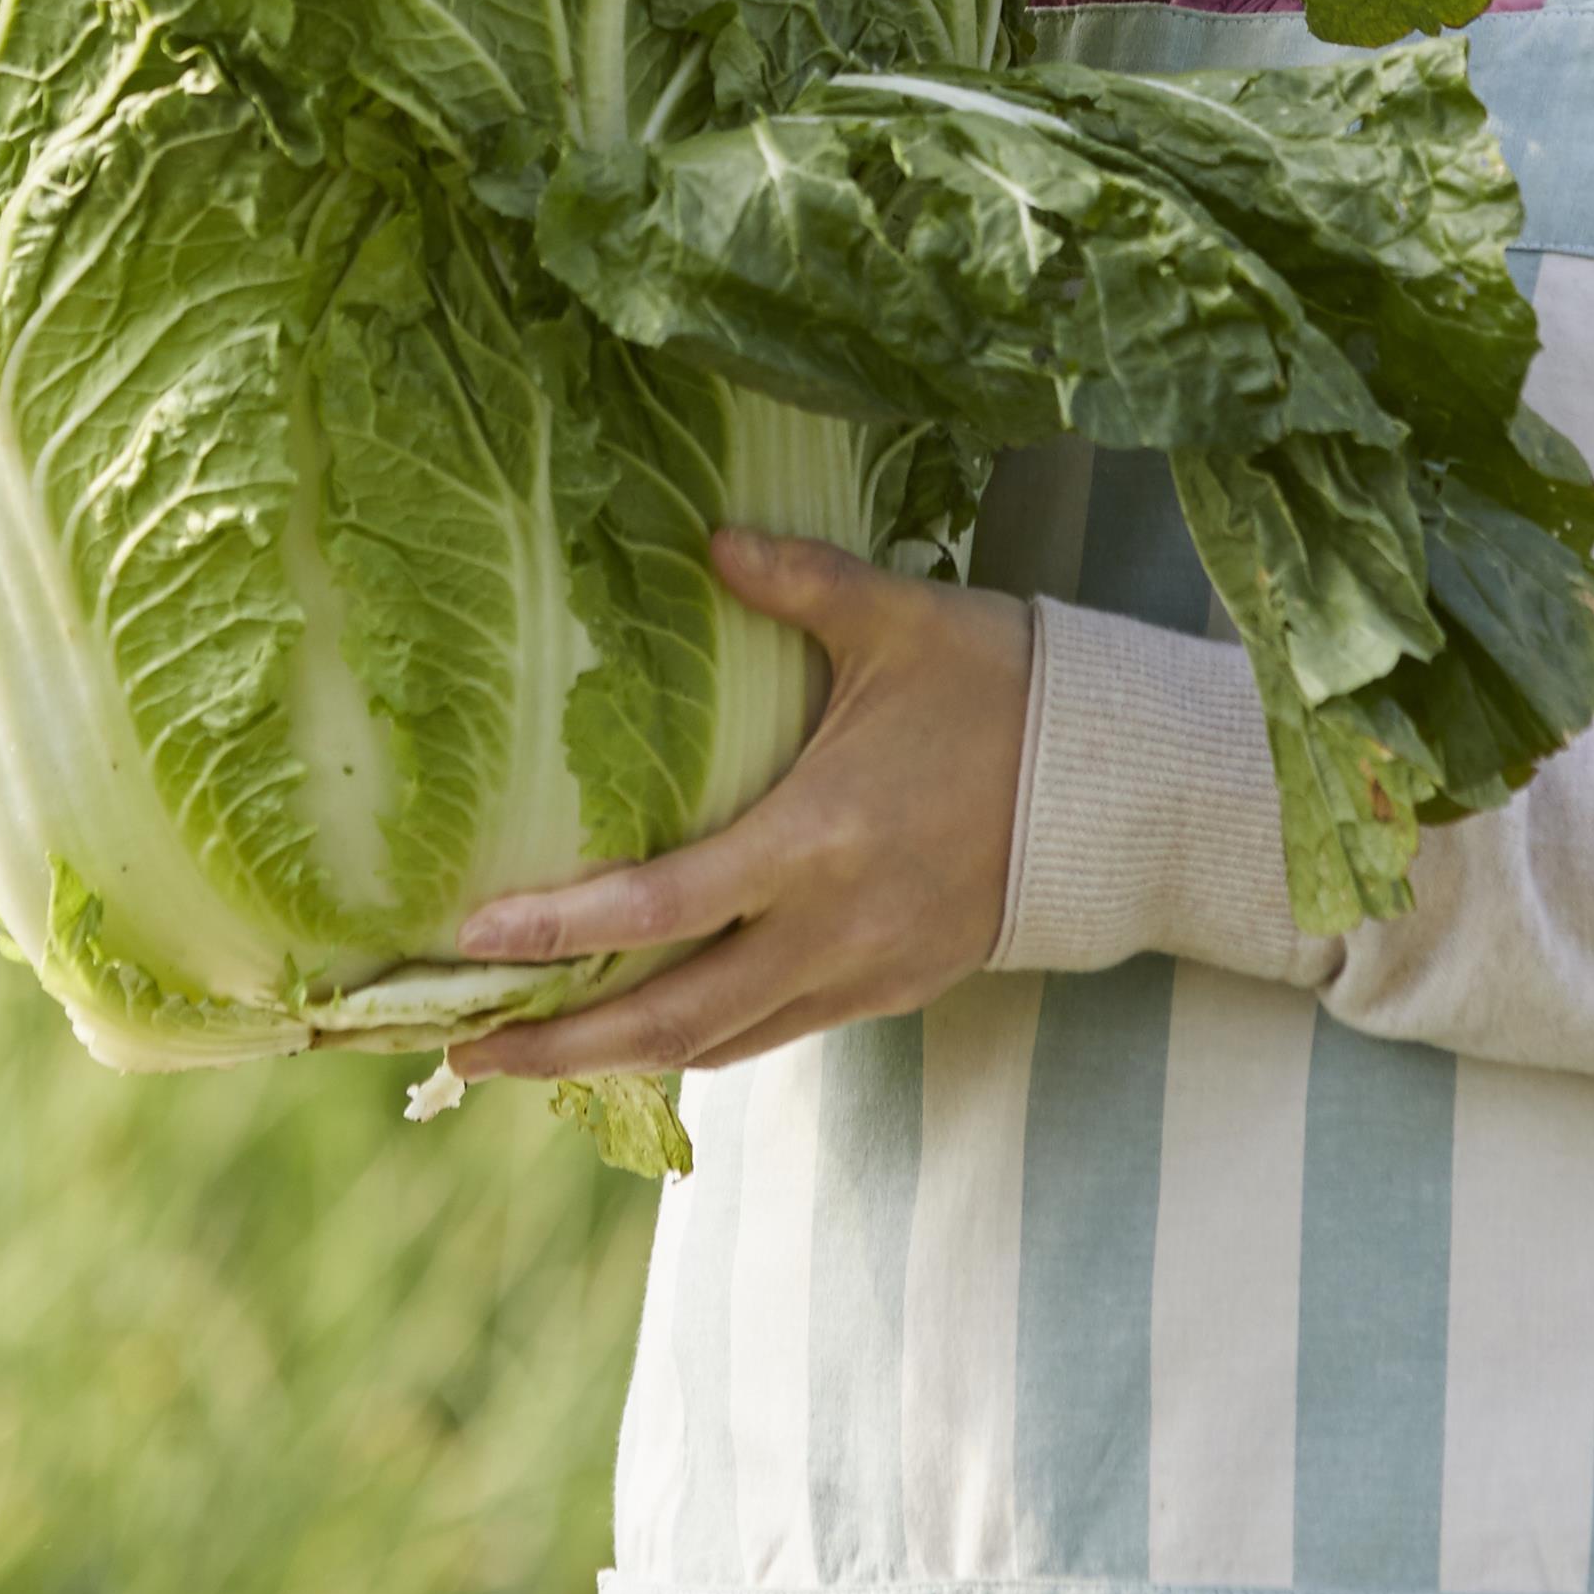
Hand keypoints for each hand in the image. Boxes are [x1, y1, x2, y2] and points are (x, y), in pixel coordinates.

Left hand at [440, 530, 1032, 1084]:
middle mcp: (833, 928)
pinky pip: (774, 1035)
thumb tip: (706, 537)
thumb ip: (799, 580)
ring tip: (532, 1055)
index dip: (558, 930)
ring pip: (721, 1044)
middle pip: (673, 1019)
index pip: (662, 907)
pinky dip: (701, 1040)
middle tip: (465, 1053)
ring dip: (623, 1056)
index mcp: (819, 839)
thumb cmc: (1008, 690)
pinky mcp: (892, 990)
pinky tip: (648, 1027)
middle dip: (563, 1045)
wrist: (1128, 789)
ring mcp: (865, 972)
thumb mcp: (902, 619)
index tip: (473, 939)